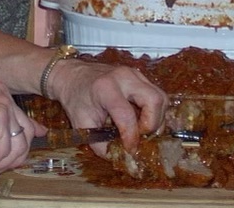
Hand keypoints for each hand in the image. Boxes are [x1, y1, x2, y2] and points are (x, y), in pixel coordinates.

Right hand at [0, 77, 43, 173]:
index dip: (29, 133)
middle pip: (25, 132)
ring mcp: (2, 105)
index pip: (22, 115)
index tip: (29, 144)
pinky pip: (2, 151)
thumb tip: (9, 135)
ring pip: (17, 145)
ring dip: (0, 161)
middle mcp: (3, 94)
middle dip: (15, 155)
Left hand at [48, 59, 167, 156]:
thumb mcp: (81, 124)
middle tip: (142, 136)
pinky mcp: (139, 76)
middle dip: (153, 124)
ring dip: (157, 118)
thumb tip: (118, 158)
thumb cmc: (76, 98)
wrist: (72, 75)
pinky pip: (157, 94)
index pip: (126, 114)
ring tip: (142, 129)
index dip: (131, 136)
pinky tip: (142, 119)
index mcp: (105, 88)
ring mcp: (134, 74)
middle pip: (154, 99)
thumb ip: (99, 145)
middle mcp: (123, 77)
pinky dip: (155, 111)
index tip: (130, 149)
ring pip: (161, 97)